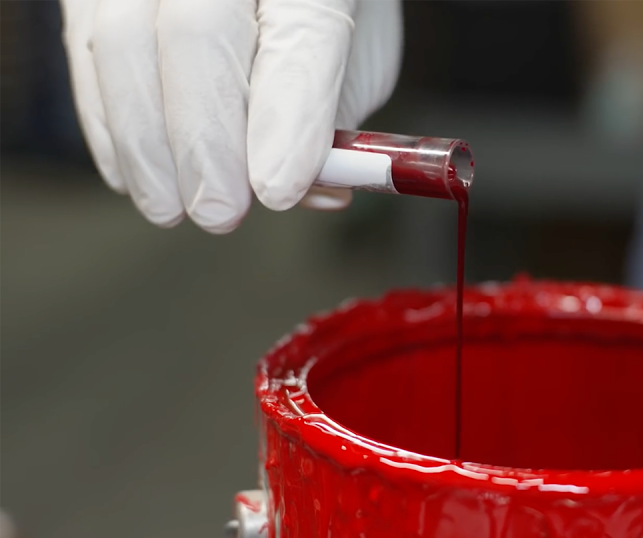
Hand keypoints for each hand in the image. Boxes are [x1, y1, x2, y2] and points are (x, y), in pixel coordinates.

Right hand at [60, 0, 401, 232]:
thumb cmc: (322, 11)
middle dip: (204, 142)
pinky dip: (108, 125)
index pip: (299, 38)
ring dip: (145, 144)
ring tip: (170, 207)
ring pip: (125, 41)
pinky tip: (132, 175)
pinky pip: (87, 47)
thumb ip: (327, 124)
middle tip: (220, 212)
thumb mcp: (355, 62)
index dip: (285, 119)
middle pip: (198, 36)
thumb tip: (298, 192)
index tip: (277, 190)